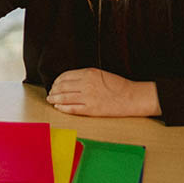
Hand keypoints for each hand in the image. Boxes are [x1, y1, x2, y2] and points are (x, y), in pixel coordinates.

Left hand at [46, 68, 161, 116]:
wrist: (133, 97)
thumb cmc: (119, 86)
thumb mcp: (100, 74)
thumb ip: (84, 76)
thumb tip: (68, 81)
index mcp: (89, 73)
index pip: (65, 76)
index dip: (57, 81)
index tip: (54, 84)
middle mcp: (86, 84)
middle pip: (62, 87)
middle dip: (53, 90)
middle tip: (50, 93)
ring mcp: (88, 97)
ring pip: (64, 98)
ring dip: (54, 99)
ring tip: (51, 100)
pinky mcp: (91, 109)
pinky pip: (71, 108)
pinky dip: (62, 108)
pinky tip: (58, 107)